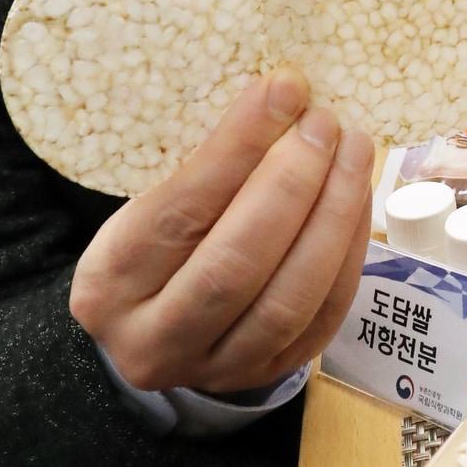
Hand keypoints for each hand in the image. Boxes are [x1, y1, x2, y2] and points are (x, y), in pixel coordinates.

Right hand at [70, 68, 373, 395]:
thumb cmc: (153, 249)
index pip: (182, 210)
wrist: (150, 331)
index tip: (284, 90)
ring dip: (333, 216)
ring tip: (354, 153)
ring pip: (288, 299)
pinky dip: (348, 254)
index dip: (239, 147)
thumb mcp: (147, 208)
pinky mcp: (266, 376)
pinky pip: (322, 317)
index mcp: (109, 283)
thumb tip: (284, 96)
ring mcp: (214, 368)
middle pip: (236, 263)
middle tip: (326, 124)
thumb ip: (205, 171)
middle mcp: (153, 339)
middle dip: (294, 184)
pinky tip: (357, 201)